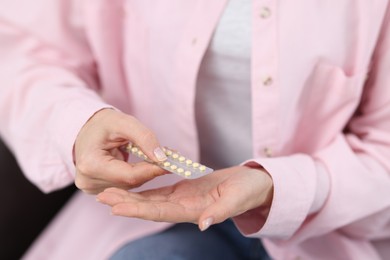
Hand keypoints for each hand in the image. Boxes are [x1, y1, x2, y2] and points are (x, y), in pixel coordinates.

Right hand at [74, 108, 167, 193]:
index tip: (171, 163)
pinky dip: (137, 175)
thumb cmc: (104, 124)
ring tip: (159, 159)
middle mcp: (88, 181)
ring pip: (130, 186)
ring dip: (146, 173)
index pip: (129, 175)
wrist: (87, 130)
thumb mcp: (124, 122)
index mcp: (91, 164)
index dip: (152, 170)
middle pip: (130, 182)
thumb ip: (144, 137)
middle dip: (151, 170)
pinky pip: (125, 185)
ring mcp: (91, 188)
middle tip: (172, 160)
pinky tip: (145, 165)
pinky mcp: (97, 189)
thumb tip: (162, 157)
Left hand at [97, 166, 272, 230]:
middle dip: (126, 203)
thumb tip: (204, 224)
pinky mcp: (184, 190)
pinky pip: (160, 191)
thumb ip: (221, 212)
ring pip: (151, 200)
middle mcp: (183, 208)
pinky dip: (143, 190)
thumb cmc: (247, 191)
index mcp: (194, 211)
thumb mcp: (237, 199)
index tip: (117, 206)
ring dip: (130, 197)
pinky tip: (130, 187)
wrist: (252, 185)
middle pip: (150, 207)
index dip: (138, 210)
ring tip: (109, 192)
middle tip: (101, 197)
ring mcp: (182, 200)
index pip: (161, 212)